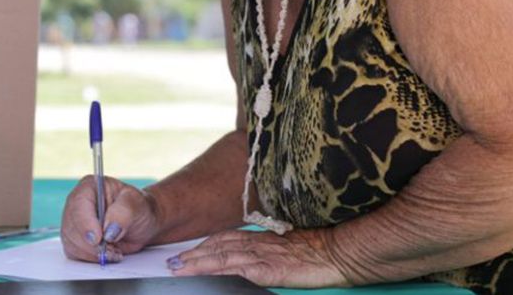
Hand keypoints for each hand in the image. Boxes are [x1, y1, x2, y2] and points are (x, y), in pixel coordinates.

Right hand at [60, 175, 160, 263]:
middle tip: (111, 248)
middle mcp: (78, 203)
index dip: (85, 223)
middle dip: (91, 243)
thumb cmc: (139, 208)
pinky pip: (74, 252)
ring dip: (92, 252)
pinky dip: (91, 258)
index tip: (97, 238)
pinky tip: (107, 253)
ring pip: (71, 242)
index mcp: (90, 187)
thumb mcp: (137, 204)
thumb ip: (124, 212)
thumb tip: (109, 229)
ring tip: (113, 249)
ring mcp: (75, 222)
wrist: (142, 224)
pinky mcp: (76, 239)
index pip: (79, 203)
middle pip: (71, 226)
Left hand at [168, 228, 351, 287]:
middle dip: (194, 254)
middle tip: (171, 262)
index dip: (204, 245)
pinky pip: (239, 270)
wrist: (341, 251)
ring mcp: (263, 256)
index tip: (185, 251)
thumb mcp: (289, 249)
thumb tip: (252, 260)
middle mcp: (259, 244)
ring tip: (178, 268)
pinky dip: (219, 271)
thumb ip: (269, 251)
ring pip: (223, 257)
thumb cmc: (321, 251)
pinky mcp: (270, 269)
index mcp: (263, 238)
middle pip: (218, 247)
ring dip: (198, 263)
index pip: (225, 239)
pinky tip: (207, 274)